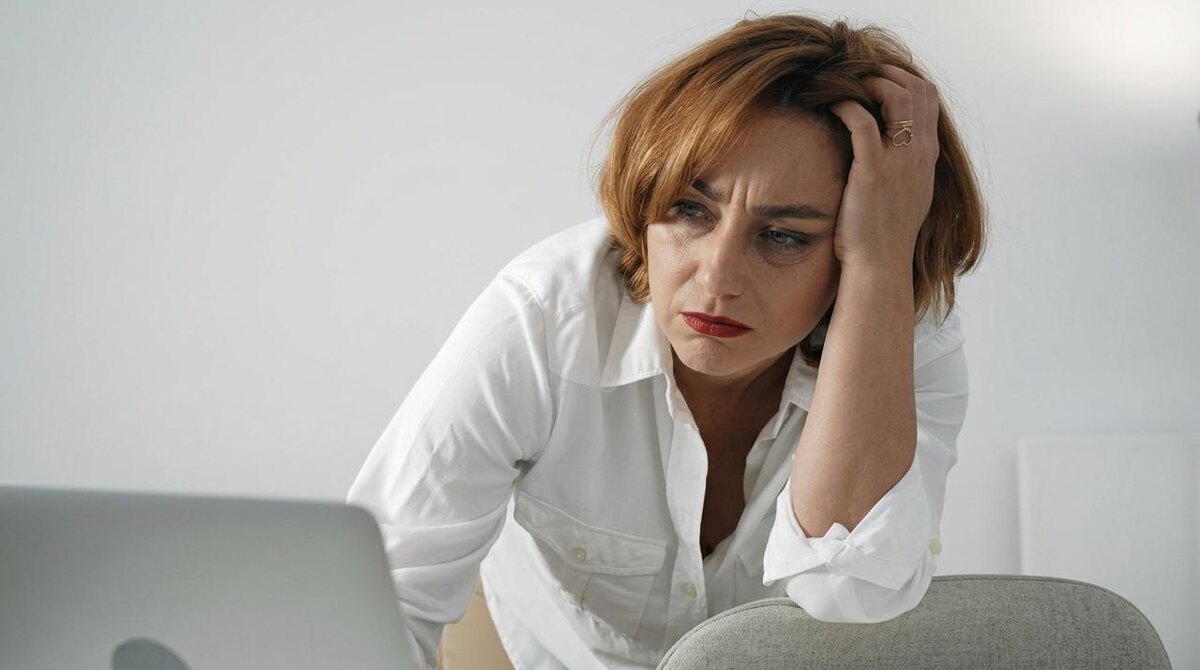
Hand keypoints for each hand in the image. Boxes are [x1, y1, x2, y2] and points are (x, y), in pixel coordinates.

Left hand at [829, 64, 939, 270]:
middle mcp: (919, 154)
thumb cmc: (884, 233)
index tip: (878, 78)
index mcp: (927, 156)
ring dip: (871, 82)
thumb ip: (906, 165)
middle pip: (918, 89)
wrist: (878, 265)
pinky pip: (864, 123)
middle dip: (889, 72)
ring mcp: (899, 162)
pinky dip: (848, 106)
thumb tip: (893, 146)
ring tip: (847, 85)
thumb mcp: (907, 193)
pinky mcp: (873, 172)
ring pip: (897, 97)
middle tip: (860, 74)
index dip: (904, 78)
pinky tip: (834, 106)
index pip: (929, 98)